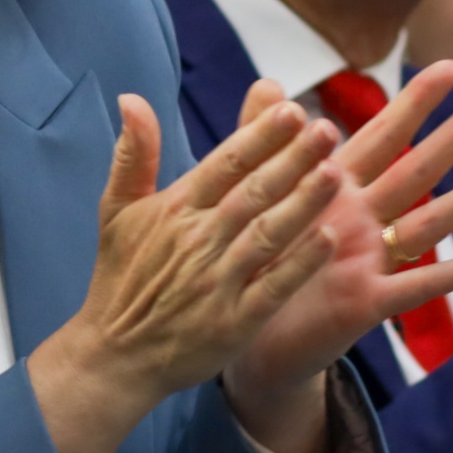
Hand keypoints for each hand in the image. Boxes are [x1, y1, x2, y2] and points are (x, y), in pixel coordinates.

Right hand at [27, 93, 342, 452]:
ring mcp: (217, 282)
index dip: (260, 135)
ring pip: (268, 234)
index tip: (291, 107)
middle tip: (327, 129)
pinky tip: (329, 240)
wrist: (117, 355)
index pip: (225, 162)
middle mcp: (198, 240)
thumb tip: (131, 98)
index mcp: (175, 208)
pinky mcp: (234, 321)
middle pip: (254, 191)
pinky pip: (274, 287)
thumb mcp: (115, 210)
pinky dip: (300, 263)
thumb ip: (133, 154)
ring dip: (304, 203)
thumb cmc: (121, 277)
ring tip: (337, 173)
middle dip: (293, 158)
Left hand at [223, 64, 452, 452]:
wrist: (240, 333)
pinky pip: (421, 284)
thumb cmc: (251, 257)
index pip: (382, 134)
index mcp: (333, 187)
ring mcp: (370, 259)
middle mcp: (362, 219)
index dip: (417, 100)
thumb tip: (268, 81)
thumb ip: (260, 139)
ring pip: (430, 222)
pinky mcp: (367, 301)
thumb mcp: (251, 194)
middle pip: (418, 167)